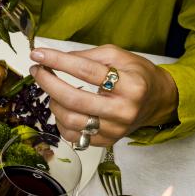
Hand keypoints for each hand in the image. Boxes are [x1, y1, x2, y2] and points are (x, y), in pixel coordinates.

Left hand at [29, 45, 178, 146]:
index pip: (87, 71)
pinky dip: (60, 120)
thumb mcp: (119, 56)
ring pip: (70, 119)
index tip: (38, 53)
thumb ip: (87, 56)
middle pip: (74, 99)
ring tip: (52, 89)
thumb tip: (53, 58)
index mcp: (131, 85)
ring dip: (53, 102)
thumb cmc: (136, 75)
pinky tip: (63, 107)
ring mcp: (115, 130)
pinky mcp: (106, 141)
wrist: (157, 101)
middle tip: (37, 71)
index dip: (58, 61)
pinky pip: (72, 135)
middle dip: (48, 83)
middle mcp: (124, 111)